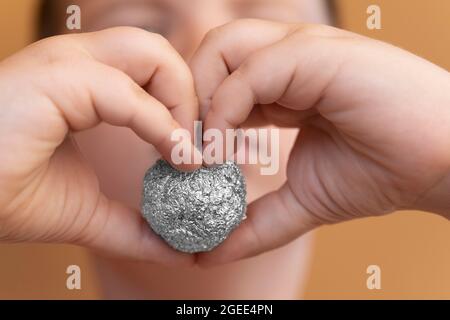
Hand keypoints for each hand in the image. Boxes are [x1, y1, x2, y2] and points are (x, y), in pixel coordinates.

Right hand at [0, 27, 200, 265]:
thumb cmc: (10, 194)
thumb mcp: (90, 211)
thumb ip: (136, 226)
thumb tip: (180, 250)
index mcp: (88, 83)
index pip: (156, 71)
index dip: (186, 106)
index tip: (200, 151)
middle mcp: (80, 64)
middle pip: (161, 52)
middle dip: (191, 97)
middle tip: (200, 146)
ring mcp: (66, 65)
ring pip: (152, 53)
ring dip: (182, 103)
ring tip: (189, 152)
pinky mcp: (55, 80)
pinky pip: (126, 93)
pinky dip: (161, 125)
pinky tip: (177, 159)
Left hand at [190, 19, 449, 265]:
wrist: (438, 165)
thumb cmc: (378, 172)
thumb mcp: (301, 202)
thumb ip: (253, 225)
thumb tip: (206, 255)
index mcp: (281, 86)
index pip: (216, 83)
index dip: (194, 119)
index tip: (186, 162)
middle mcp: (287, 60)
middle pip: (210, 55)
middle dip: (189, 100)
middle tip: (187, 151)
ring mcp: (302, 50)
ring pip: (223, 48)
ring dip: (203, 100)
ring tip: (207, 151)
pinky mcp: (318, 54)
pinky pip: (251, 71)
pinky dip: (227, 108)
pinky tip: (226, 148)